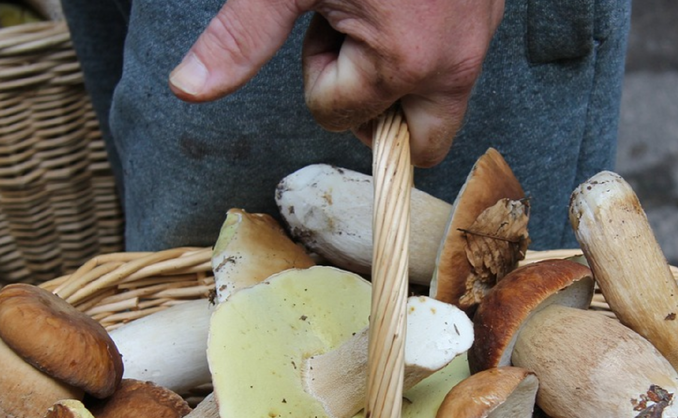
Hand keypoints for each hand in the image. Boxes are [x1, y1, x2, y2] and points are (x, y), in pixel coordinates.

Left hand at [168, 0, 504, 167]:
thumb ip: (241, 37)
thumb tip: (189, 87)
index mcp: (405, 61)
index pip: (339, 117)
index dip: (317, 73)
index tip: (323, 21)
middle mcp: (456, 61)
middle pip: (420, 144)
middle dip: (378, 111)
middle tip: (354, 49)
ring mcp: (480, 40)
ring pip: (439, 104)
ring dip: (401, 77)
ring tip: (378, 12)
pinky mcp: (489, 17)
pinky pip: (457, 60)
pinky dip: (426, 46)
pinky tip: (404, 3)